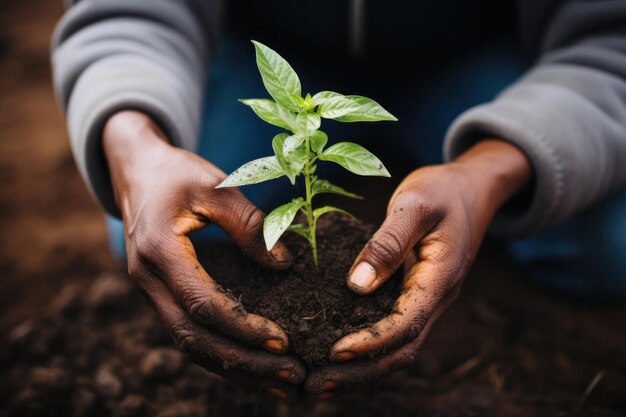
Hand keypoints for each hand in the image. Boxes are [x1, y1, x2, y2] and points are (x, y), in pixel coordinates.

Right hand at [103, 111, 304, 399]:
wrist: (135, 170)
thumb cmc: (177, 173)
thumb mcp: (215, 186)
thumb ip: (250, 224)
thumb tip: (284, 263)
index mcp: (159, 249)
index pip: (202, 303)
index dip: (242, 326)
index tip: (283, 341)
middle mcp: (148, 279)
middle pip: (193, 338)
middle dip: (243, 362)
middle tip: (292, 376)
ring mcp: (150, 290)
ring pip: (188, 344)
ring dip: (234, 368)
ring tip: (281, 384)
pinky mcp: (161, 293)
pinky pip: (188, 332)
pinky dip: (220, 354)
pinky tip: (252, 365)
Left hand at [306, 139, 530, 397]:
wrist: (472, 189)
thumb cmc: (442, 190)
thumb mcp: (415, 205)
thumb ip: (387, 243)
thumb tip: (355, 286)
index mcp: (439, 278)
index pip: (405, 324)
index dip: (370, 343)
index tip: (333, 353)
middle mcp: (436, 298)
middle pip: (402, 350)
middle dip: (361, 371)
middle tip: (318, 386)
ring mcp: (429, 300)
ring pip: (399, 347)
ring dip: (364, 369)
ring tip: (322, 382)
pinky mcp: (417, 295)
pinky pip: (396, 331)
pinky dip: (370, 350)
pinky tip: (342, 356)